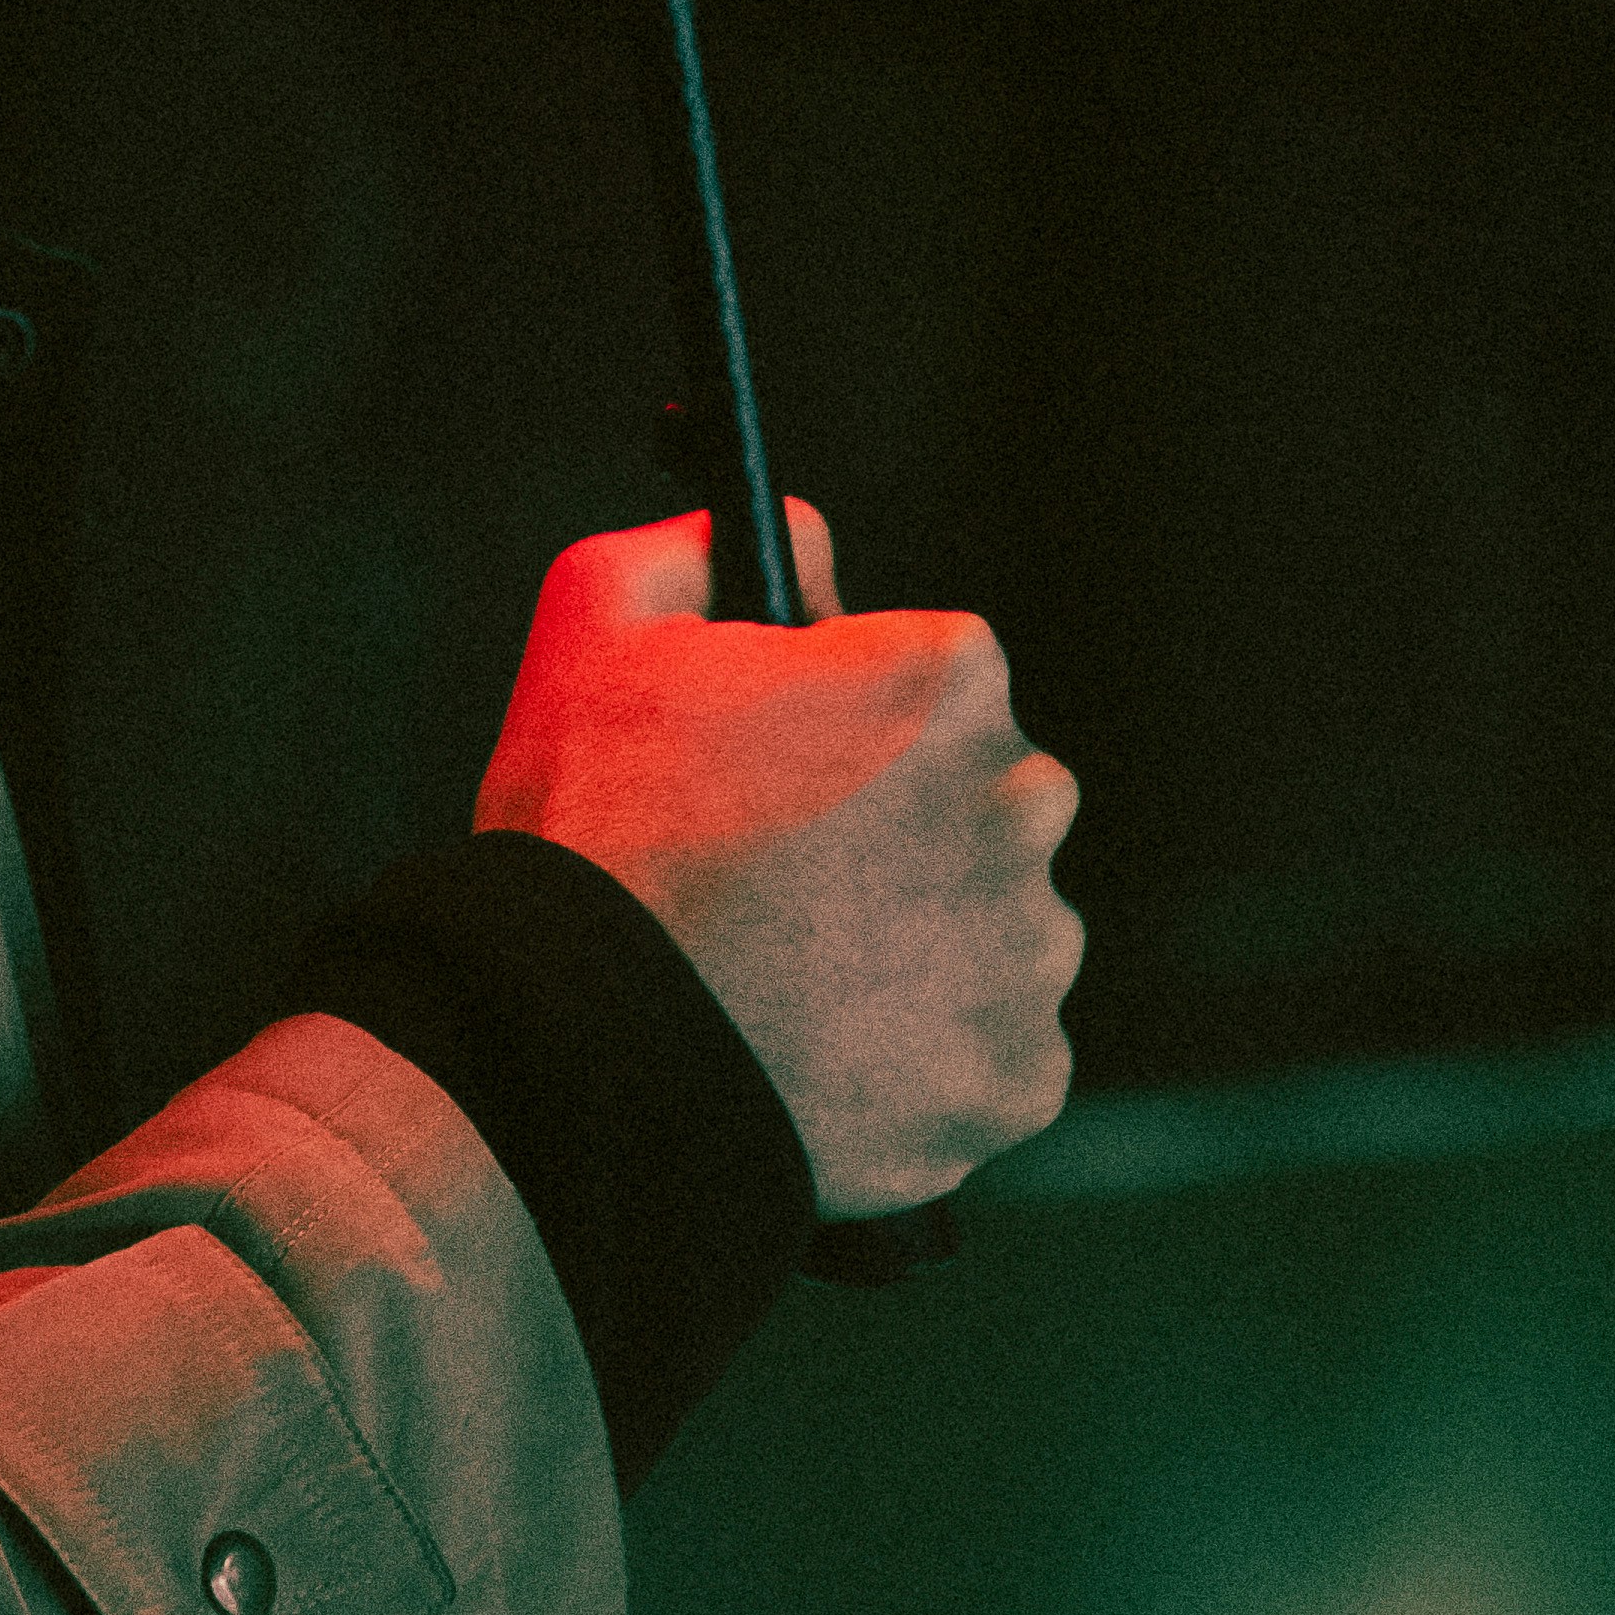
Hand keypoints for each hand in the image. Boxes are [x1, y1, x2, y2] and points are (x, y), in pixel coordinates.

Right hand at [470, 495, 1081, 1214]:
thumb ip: (712, 540)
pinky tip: (835, 1046)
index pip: (938, 671)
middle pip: (988, 793)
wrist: (585, 1055)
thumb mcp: (602, 613)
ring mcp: (1028, 949)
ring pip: (1000, 922)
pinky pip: (997, 1046)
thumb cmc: (592, 830)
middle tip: (798, 876)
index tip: (791, 766)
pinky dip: (933, 1051)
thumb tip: (799, 541)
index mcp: (945, 679)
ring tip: (802, 971)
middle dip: (914, 823)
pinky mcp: (1022, 1075)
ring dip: (929, 938)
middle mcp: (1020, 802)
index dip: (854, 714)